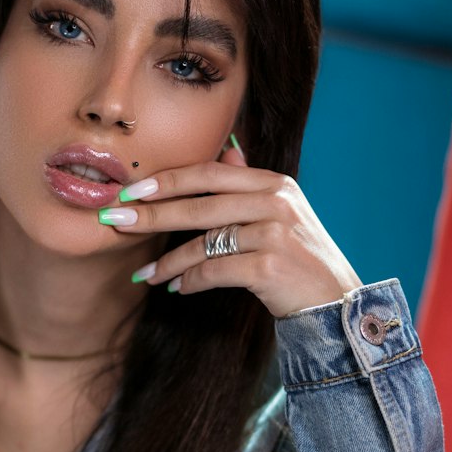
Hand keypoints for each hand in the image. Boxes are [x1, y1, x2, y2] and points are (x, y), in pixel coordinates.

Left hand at [104, 143, 361, 318]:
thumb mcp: (281, 213)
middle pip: (200, 205)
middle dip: (152, 214)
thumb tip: (227, 148)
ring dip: (167, 261)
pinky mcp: (270, 267)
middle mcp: (276, 203)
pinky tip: (176, 287)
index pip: (210, 173)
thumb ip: (250, 183)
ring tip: (145, 273)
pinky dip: (190, 280)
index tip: (131, 190)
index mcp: (274, 184)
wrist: (335, 302)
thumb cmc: (300, 259)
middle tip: (116, 221)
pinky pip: (214, 271)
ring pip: (203, 243)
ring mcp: (274, 234)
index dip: (168, 180)